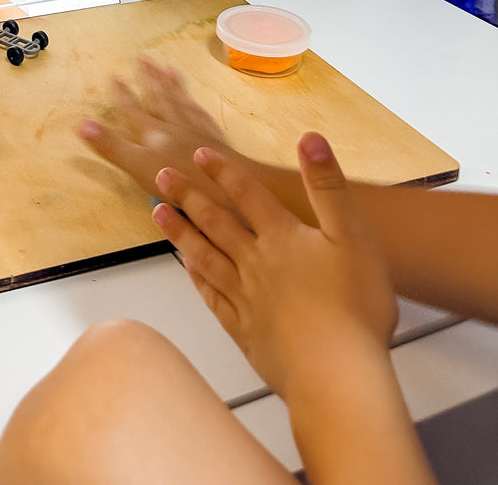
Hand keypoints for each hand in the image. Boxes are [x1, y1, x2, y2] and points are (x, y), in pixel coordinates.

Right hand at [78, 54, 230, 198]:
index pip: (133, 108)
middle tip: (143, 56)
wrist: (226, 183)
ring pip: (179, 101)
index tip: (114, 74)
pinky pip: (200, 114)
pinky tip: (194, 99)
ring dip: (171, 83)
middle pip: (158, 97)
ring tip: (166, 67)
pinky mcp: (213, 140)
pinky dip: (194, 103)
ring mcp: (195, 130)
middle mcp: (172, 125)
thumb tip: (82, 125)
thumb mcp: (137, 165)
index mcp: (152, 132)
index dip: (122, 93)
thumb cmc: (178, 178)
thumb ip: (111, 146)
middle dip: (148, 77)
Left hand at [153, 133, 397, 400]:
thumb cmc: (354, 307)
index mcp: (283, 238)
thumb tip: (309, 137)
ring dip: (179, 232)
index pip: (247, 194)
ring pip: (204, 256)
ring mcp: (246, 298)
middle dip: (187, 195)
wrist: (337, 375)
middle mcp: (256, 263)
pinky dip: (196, 279)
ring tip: (157, 212)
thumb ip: (328, 185)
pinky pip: (212, 297)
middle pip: (215, 222)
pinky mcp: (245, 330)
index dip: (224, 171)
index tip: (199, 154)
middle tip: (161, 175)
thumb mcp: (352, 236)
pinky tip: (187, 270)